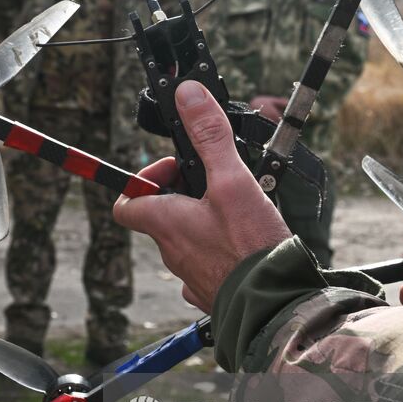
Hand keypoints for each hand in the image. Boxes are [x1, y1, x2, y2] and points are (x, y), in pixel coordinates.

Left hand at [114, 81, 291, 312]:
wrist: (275, 306)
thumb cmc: (251, 248)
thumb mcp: (232, 181)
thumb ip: (209, 137)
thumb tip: (189, 95)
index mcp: (165, 223)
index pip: (126, 202)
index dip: (144, 180)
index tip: (175, 169)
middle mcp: (171, 251)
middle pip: (162, 215)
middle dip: (184, 194)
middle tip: (216, 183)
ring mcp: (190, 275)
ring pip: (187, 239)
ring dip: (203, 221)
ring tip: (238, 211)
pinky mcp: (213, 292)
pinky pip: (207, 266)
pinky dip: (219, 251)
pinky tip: (244, 244)